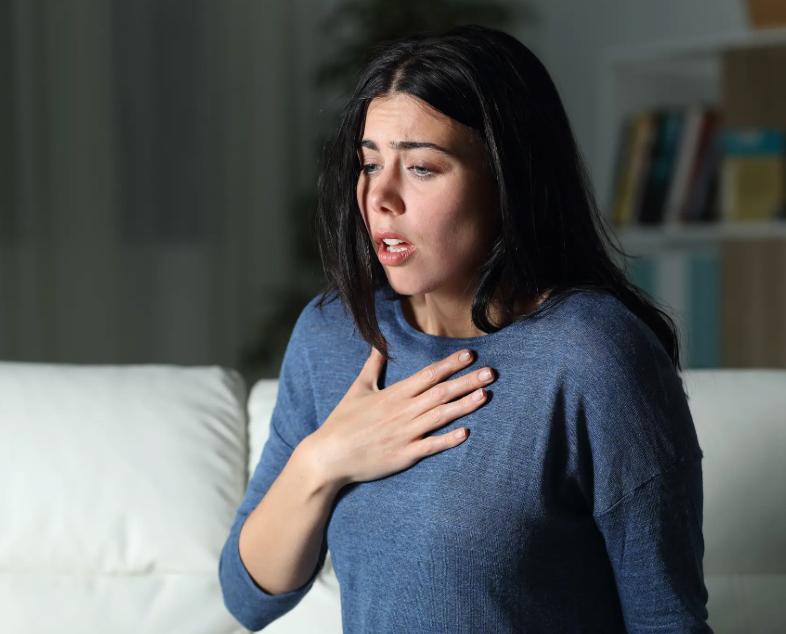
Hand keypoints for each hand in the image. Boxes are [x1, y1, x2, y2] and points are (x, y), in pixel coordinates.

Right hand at [305, 347, 494, 486]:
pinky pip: (430, 447)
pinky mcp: (403, 455)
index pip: (427, 375)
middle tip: (491, 373)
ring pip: (440, 417)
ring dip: (464, 405)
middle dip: (467, 381)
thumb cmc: (342, 422)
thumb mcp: (357, 390)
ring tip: (485, 395)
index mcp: (393, 394)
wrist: (328, 456)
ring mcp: (404, 434)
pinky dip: (447, 440)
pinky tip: (465, 433)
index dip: (450, 365)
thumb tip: (379, 346)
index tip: (470, 355)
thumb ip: (372, 367)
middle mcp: (402, 412)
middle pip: (440, 393)